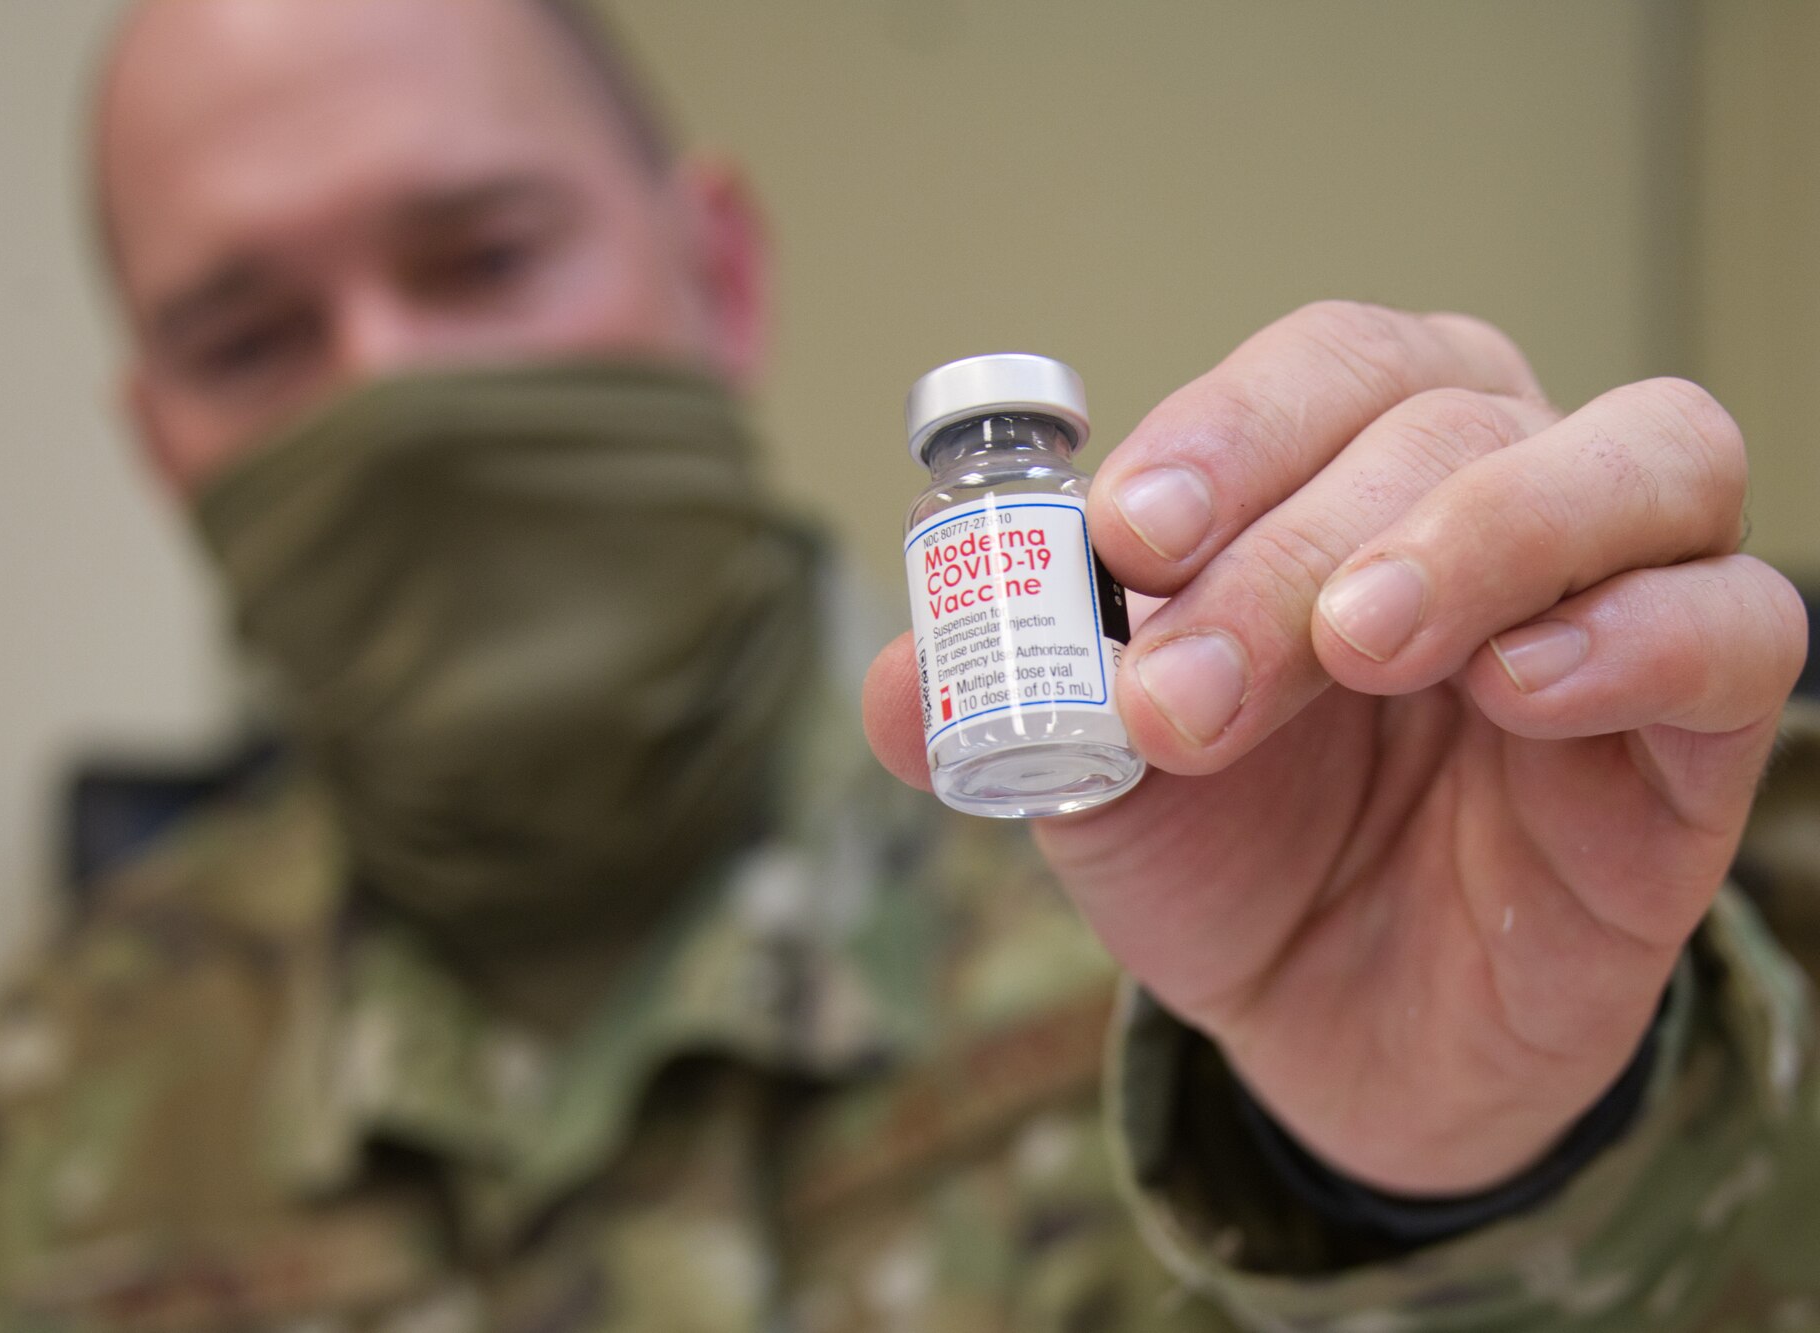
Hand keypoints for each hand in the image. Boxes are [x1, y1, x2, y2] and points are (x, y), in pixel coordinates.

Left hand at [863, 302, 1806, 1194]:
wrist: (1340, 1028)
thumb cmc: (1232, 860)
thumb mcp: (1096, 790)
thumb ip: (1003, 715)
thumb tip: (897, 678)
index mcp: (1345, 470)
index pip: (1317, 370)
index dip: (1224, 430)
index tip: (1124, 534)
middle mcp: (1493, 492)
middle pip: (1442, 410)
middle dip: (1293, 539)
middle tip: (1188, 689)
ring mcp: (1614, 597)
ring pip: (1637, 458)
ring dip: (1478, 532)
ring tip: (1364, 643)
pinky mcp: (1696, 733)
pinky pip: (1738, 624)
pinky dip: (1638, 631)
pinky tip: (1520, 689)